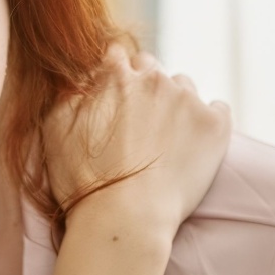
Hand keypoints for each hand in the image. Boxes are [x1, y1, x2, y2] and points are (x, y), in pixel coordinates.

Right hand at [40, 41, 231, 239]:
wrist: (126, 217)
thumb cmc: (85, 181)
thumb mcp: (55, 129)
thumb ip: (69, 93)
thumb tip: (84, 78)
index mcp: (114, 75)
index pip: (118, 56)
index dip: (116, 77)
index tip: (115, 100)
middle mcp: (153, 78)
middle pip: (151, 67)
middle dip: (145, 87)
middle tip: (139, 123)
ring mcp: (188, 99)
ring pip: (184, 86)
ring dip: (176, 103)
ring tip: (166, 139)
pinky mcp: (215, 124)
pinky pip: (218, 108)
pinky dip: (208, 122)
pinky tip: (195, 143)